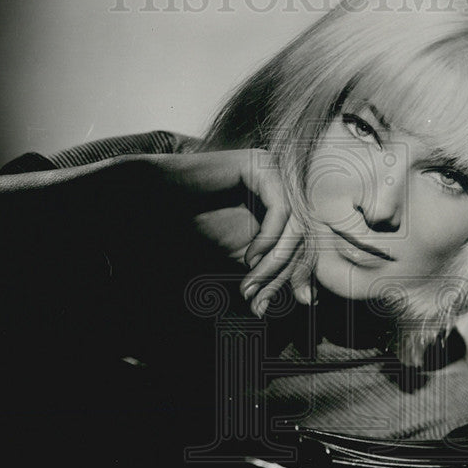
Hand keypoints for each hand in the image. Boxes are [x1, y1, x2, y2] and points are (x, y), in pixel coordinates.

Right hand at [183, 149, 311, 315]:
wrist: (159, 200)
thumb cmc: (198, 227)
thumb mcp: (245, 257)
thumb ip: (275, 271)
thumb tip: (308, 299)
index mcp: (287, 204)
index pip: (308, 242)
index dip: (304, 273)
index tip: (302, 301)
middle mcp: (286, 185)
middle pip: (305, 236)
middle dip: (286, 274)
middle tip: (261, 300)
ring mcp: (275, 172)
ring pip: (296, 226)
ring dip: (275, 263)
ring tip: (250, 284)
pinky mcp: (261, 165)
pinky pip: (280, 210)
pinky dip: (269, 240)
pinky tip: (249, 258)